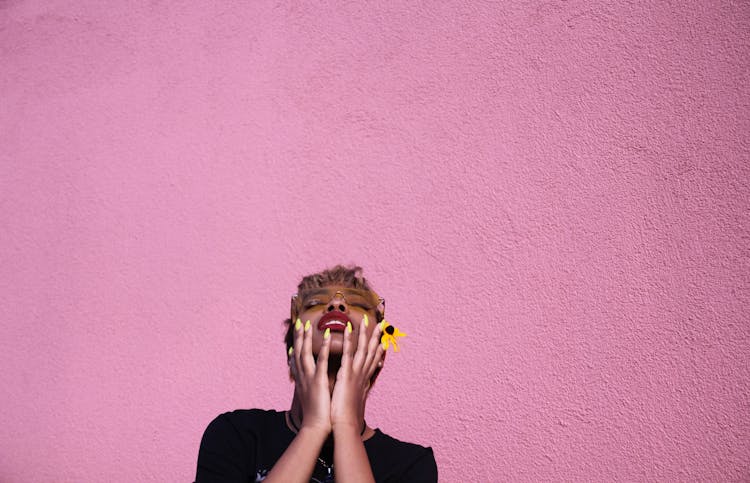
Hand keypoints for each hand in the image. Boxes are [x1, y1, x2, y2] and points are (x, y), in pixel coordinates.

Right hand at [289, 319, 331, 434]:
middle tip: (299, 323)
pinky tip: (328, 337)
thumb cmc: (316, 414)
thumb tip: (309, 381)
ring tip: (308, 325)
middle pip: (298, 352)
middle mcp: (303, 376)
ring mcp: (310, 378)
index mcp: (302, 380)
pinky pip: (322, 361)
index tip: (297, 333)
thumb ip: (310, 386)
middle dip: (298, 337)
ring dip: (306, 338)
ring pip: (305, 354)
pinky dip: (324, 348)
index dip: (296, 345)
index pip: (297, 358)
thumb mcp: (311, 397)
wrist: (315, 428)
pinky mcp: (319, 381)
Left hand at [330, 318, 384, 431]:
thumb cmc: (347, 416)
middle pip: (372, 352)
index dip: (379, 349)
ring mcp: (356, 373)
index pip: (373, 361)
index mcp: (363, 380)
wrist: (346, 425)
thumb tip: (361, 390)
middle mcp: (362, 374)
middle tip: (382, 324)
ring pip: (362, 349)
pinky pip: (348, 353)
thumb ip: (358, 392)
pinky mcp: (347, 374)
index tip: (383, 339)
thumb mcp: (355, 401)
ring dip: (365, 333)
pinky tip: (350, 329)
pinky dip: (350, 340)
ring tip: (368, 320)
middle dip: (377, 337)